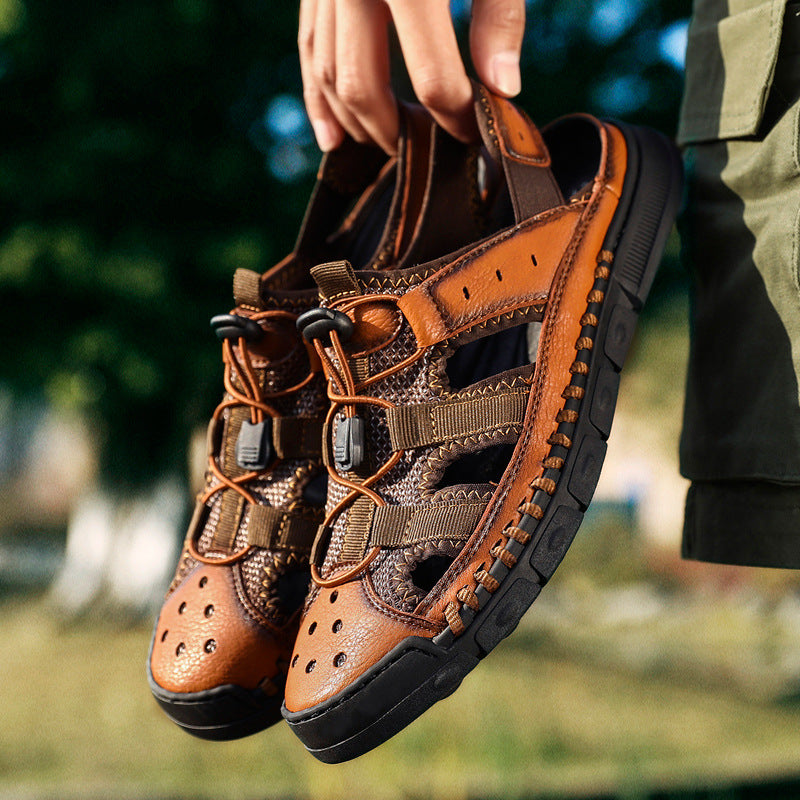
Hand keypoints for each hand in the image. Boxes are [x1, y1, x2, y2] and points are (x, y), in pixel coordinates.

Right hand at [298, 0, 524, 153]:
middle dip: (394, 130)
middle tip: (424, 150)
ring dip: (354, 122)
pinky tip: (332, 138)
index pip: (432, 76)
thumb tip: (502, 89)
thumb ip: (500, 16)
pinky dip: (318, 96)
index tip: (473, 133)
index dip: (456, 116)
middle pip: (364, 85)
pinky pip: (308, 46)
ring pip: (329, 72)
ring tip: (385, 147)